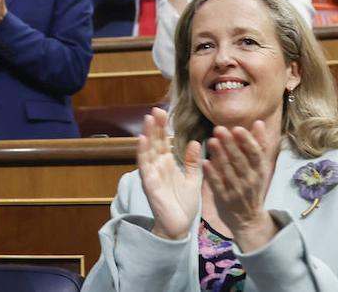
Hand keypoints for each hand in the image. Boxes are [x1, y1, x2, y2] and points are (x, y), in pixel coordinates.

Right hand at [137, 109, 201, 239]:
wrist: (180, 228)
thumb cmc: (184, 204)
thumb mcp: (193, 179)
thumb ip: (192, 161)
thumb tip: (195, 142)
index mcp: (168, 164)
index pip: (164, 141)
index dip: (163, 127)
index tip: (164, 111)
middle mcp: (158, 167)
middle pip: (154, 142)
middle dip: (154, 126)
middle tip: (155, 109)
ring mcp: (152, 175)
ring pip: (148, 151)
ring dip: (147, 134)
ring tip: (148, 118)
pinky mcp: (149, 184)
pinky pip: (145, 166)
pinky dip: (143, 153)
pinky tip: (142, 140)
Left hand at [203, 122, 277, 251]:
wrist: (248, 218)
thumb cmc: (252, 186)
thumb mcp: (259, 166)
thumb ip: (258, 144)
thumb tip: (258, 123)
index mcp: (259, 170)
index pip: (255, 154)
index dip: (247, 141)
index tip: (237, 128)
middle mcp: (250, 180)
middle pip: (240, 160)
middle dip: (229, 144)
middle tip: (218, 129)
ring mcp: (237, 190)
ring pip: (228, 172)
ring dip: (219, 156)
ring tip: (211, 141)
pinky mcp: (225, 199)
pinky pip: (218, 186)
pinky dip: (212, 175)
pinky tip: (205, 163)